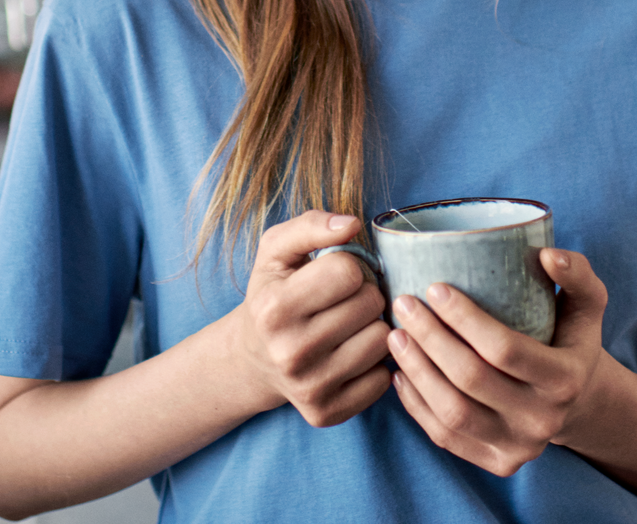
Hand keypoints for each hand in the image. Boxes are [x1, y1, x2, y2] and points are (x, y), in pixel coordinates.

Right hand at [225, 211, 392, 426]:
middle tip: (346, 301)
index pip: (348, 271)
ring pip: (383, 340)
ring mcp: (309, 387)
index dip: (350, 266)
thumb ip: (311, 224)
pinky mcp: (326, 413)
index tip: (336, 275)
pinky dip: (375, 363)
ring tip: (351, 326)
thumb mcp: (276, 251)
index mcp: (274, 307)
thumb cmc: (272, 294)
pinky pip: (384, 378)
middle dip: (365, 294)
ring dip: (374, 327)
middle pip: (370, 304)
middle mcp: (289, 352)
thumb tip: (352, 224)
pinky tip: (353, 355)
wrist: (253, 358)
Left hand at [387, 248, 608, 475]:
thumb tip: (549, 255)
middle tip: (403, 304)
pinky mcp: (495, 464)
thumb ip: (577, 274)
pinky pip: (444, 436)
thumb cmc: (569, 339)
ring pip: (452, 413)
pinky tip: (400, 371)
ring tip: (395, 334)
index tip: (434, 287)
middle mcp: (543, 420)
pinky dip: (415, 403)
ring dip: (416, 370)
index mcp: (566, 380)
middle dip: (430, 338)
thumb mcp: (587, 304)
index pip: (504, 349)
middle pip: (471, 379)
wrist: (575, 402)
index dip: (464, 318)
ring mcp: (518, 448)